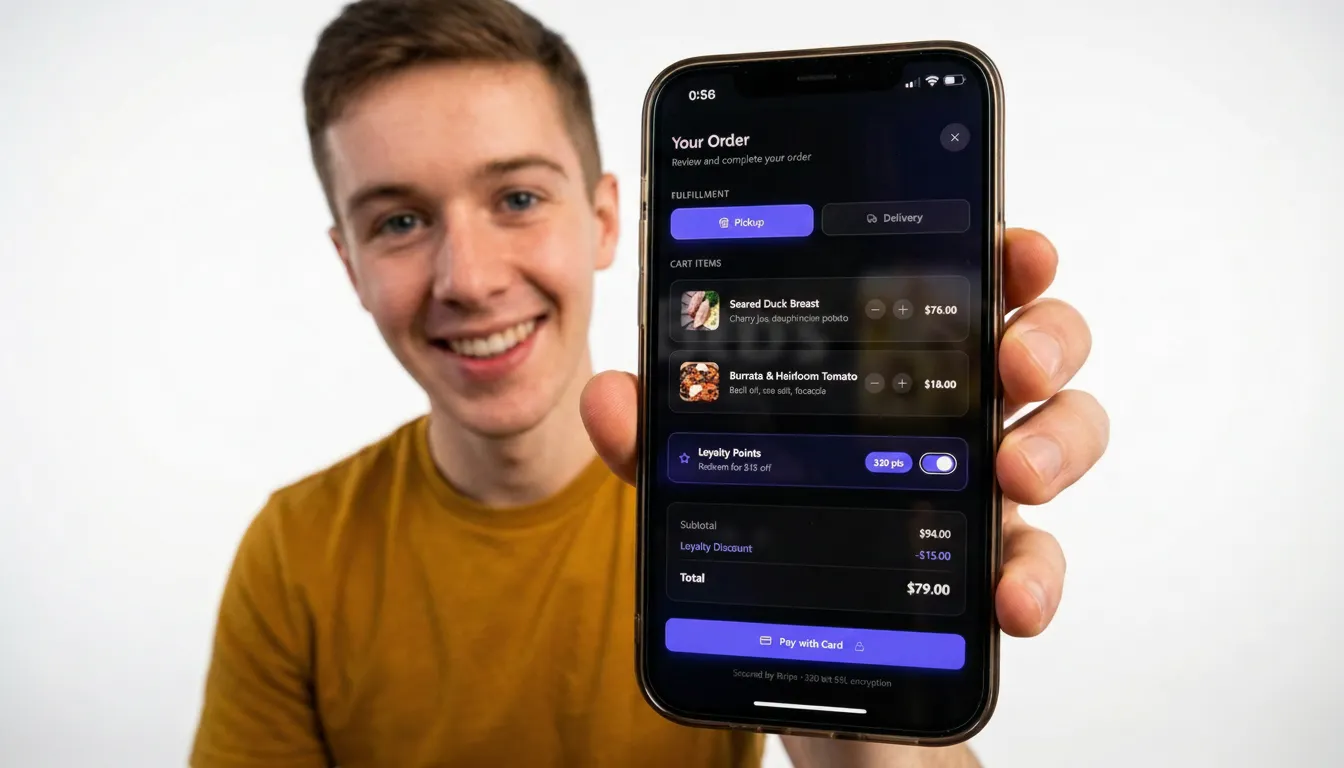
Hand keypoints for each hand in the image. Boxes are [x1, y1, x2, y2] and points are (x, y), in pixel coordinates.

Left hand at [580, 227, 1108, 638]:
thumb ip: (659, 443)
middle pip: (1031, 344)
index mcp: (885, 371)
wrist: (804, 668)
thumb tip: (610, 395)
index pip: (952, 288)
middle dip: (1044, 335)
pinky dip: (1037, 575)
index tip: (1012, 247)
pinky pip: (1039, 558)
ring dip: (1056, 441)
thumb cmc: (766, 548)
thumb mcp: (700, 486)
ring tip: (1015, 473)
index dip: (998, 257)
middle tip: (1015, 362)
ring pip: (1063, 432)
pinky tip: (1008, 596)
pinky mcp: (990, 570)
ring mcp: (977, 492)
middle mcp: (945, 418)